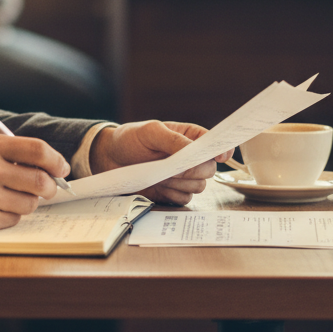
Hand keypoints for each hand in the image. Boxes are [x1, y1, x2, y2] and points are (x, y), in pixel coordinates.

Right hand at [0, 134, 69, 231]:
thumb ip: (6, 152)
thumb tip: (45, 165)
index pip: (38, 149)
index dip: (56, 160)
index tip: (62, 168)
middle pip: (41, 180)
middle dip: (49, 186)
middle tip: (47, 188)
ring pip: (30, 203)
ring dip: (27, 202)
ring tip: (9, 196)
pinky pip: (13, 220)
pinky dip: (10, 215)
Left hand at [90, 120, 233, 204]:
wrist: (110, 158)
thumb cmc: (130, 138)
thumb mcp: (150, 132)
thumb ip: (173, 140)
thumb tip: (192, 152)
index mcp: (189, 137)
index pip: (214, 143)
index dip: (222, 149)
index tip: (220, 156)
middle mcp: (190, 158)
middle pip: (210, 169)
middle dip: (194, 170)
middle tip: (173, 167)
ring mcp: (182, 176)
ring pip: (199, 186)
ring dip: (181, 182)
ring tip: (160, 174)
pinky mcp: (173, 192)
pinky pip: (185, 199)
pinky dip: (173, 194)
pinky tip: (158, 185)